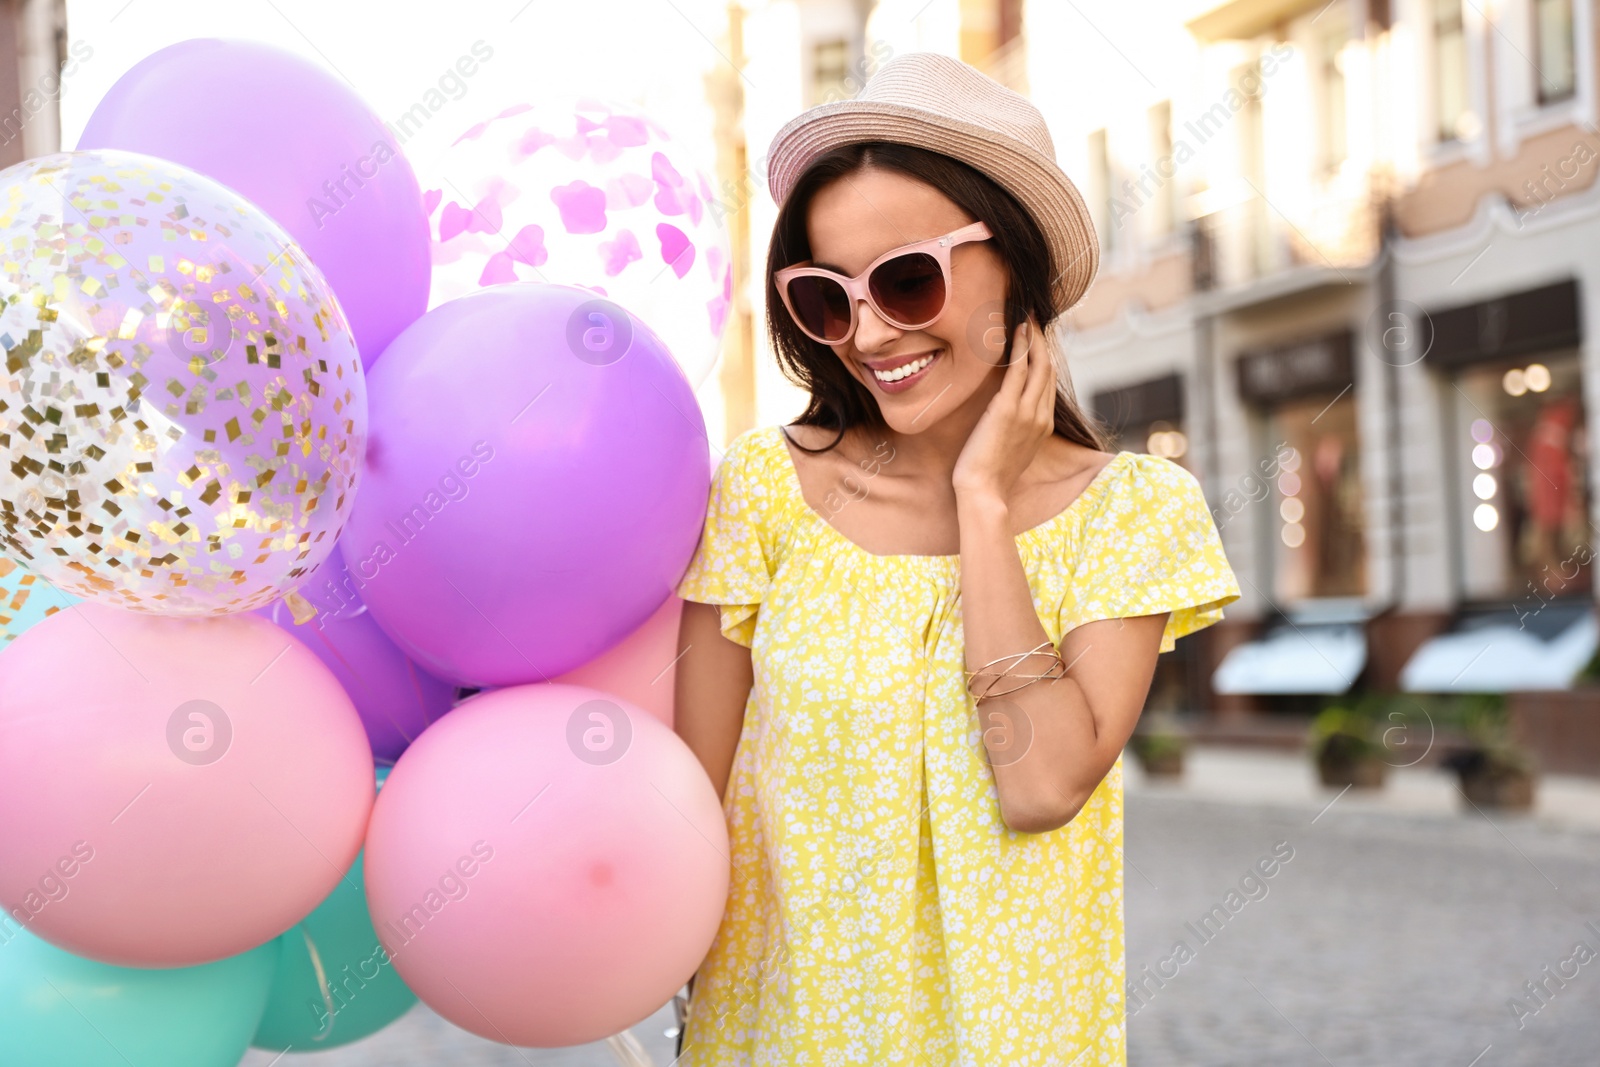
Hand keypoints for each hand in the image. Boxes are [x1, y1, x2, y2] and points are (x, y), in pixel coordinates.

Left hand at [952, 318, 1054, 502]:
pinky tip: (1016, 331)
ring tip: (1025, 316)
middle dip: (1041, 340)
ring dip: (1032, 337)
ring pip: (1038, 365)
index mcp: (1043, 424)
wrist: (984, 492)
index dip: (1043, 357)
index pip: (1048, 382)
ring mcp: (1027, 412)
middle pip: (1048, 368)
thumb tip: (1005, 413)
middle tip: (1032, 317)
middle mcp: (1041, 415)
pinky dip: (1020, 348)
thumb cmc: (989, 474)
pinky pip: (1019, 371)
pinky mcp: (1008, 410)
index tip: (1034, 338)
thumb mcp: (1010, 447)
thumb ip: (1014, 427)